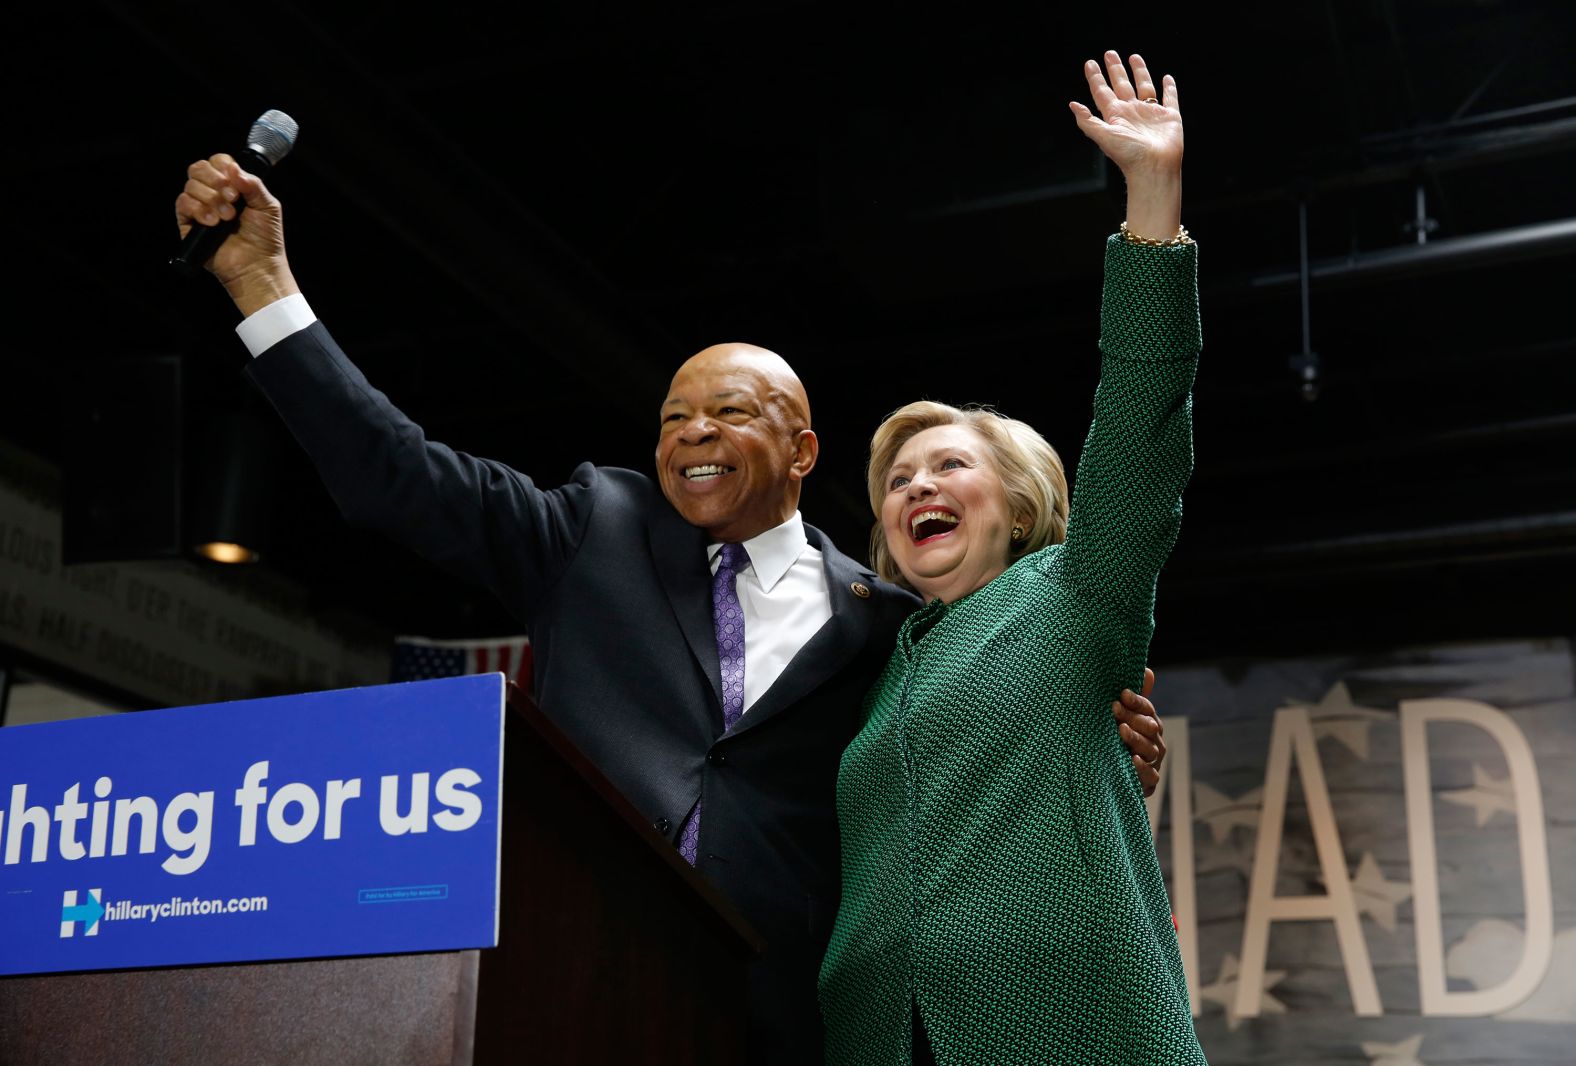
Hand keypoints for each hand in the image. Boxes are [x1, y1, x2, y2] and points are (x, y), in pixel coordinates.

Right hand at [174, 154, 298, 315]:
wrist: (257, 266)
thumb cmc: (265, 238)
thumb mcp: (268, 206)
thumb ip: (253, 184)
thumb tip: (233, 168)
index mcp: (232, 186)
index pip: (218, 162)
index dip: (224, 166)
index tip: (236, 182)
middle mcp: (213, 193)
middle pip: (199, 168)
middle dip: (216, 180)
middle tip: (233, 199)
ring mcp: (199, 207)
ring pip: (191, 185)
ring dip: (211, 199)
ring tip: (227, 217)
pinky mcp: (188, 223)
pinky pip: (183, 203)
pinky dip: (198, 209)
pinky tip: (213, 222)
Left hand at [1068, 51, 1182, 240]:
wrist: (1154, 167)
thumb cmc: (1129, 155)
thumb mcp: (1104, 136)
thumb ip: (1088, 121)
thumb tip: (1072, 105)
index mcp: (1115, 116)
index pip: (1102, 92)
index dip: (1095, 78)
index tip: (1089, 63)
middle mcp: (1131, 112)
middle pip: (1121, 85)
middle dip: (1115, 69)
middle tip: (1109, 53)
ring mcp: (1150, 113)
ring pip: (1144, 86)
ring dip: (1139, 72)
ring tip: (1133, 57)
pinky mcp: (1169, 116)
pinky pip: (1169, 98)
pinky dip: (1169, 88)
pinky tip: (1166, 78)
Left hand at [1113, 666, 1165, 796]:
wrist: (1105, 777)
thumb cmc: (1113, 742)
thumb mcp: (1119, 719)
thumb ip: (1132, 699)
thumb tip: (1148, 671)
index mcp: (1148, 724)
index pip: (1148, 710)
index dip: (1137, 702)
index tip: (1122, 694)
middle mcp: (1154, 742)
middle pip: (1150, 728)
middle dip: (1133, 717)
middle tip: (1115, 709)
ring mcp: (1153, 763)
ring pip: (1151, 750)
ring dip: (1137, 739)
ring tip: (1121, 730)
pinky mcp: (1148, 783)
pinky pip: (1151, 776)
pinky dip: (1143, 769)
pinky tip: (1132, 760)